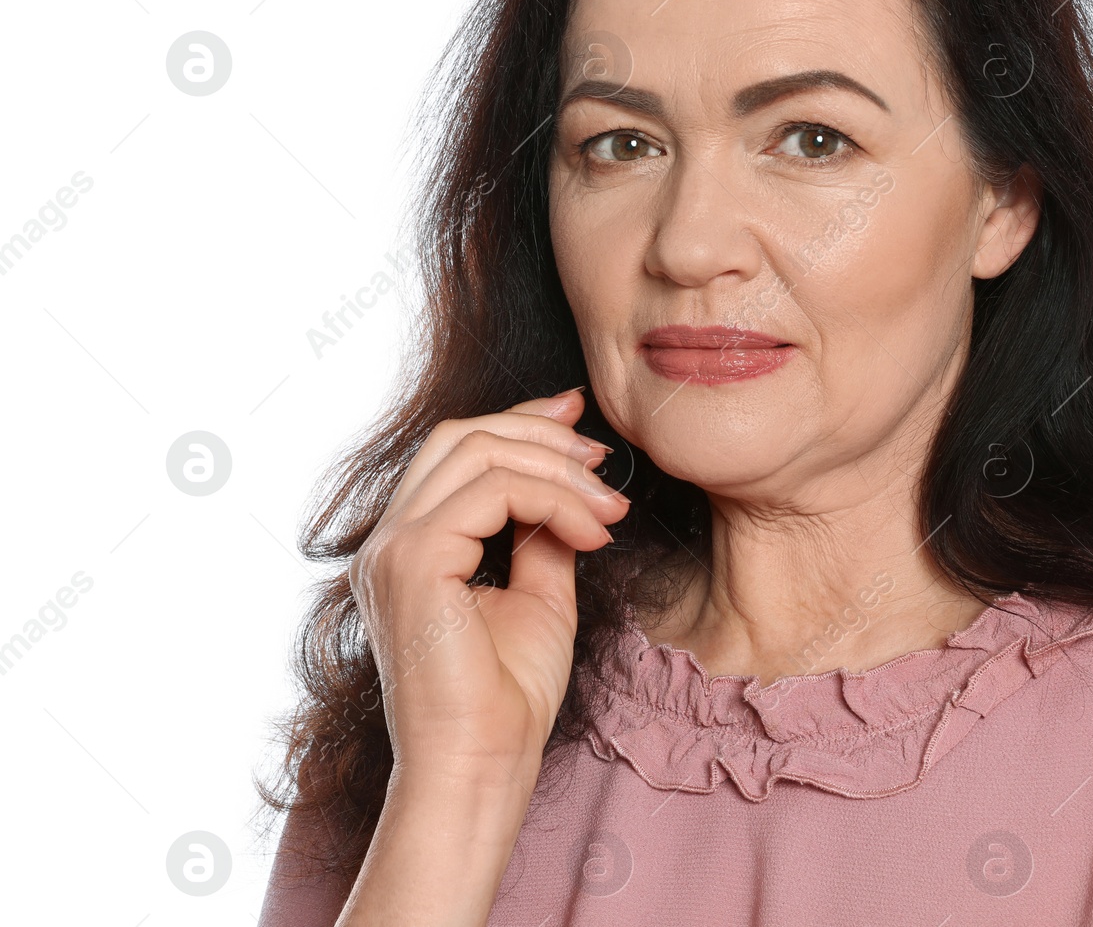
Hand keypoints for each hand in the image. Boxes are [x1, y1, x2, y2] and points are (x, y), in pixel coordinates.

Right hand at [348, 388, 626, 795]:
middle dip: (542, 434)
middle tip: (604, 462)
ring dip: (560, 470)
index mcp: (409, 547)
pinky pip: (494, 491)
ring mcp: (393, 549)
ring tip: (610, 510)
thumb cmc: (507, 699)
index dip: (520, 423)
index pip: (456, 452)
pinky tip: (593, 535)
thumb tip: (569, 481)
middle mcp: (388, 541)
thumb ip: (541, 533)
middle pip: (462, 436)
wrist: (483, 768)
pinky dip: (555, 500)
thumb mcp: (539, 594)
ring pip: (479, 453)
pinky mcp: (414, 562)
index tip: (580, 421)